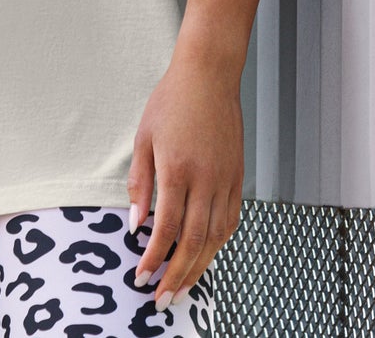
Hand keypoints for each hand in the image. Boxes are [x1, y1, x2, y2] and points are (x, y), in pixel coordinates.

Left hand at [126, 48, 243, 309]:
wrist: (208, 76)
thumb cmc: (170, 102)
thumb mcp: (144, 137)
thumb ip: (140, 183)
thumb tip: (137, 224)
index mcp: (177, 169)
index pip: (167, 227)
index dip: (154, 257)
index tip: (141, 276)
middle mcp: (205, 180)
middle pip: (194, 242)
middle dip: (177, 275)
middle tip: (161, 298)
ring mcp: (226, 181)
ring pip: (216, 238)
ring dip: (199, 267)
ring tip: (182, 287)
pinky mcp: (238, 178)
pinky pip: (230, 221)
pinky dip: (218, 244)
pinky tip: (205, 255)